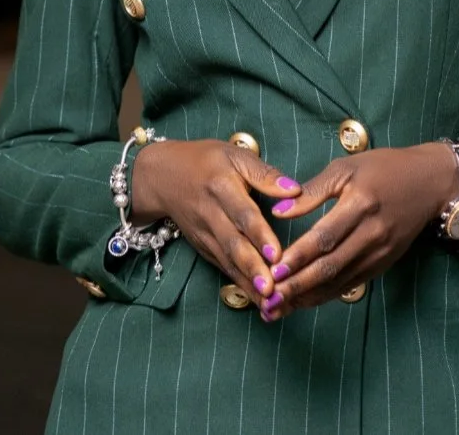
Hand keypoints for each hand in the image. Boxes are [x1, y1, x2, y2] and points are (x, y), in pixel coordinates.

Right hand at [130, 139, 301, 306]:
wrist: (162, 176)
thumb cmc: (206, 161)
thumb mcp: (235, 155)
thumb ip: (265, 174)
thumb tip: (296, 190)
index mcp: (221, 186)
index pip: (243, 214)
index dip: (260, 235)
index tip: (277, 255)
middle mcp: (211, 214)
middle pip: (233, 244)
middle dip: (252, 268)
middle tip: (272, 289)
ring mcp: (204, 234)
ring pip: (227, 261)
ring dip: (247, 284)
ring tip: (268, 302)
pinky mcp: (203, 247)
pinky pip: (222, 267)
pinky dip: (239, 285)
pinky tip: (257, 301)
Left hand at [258, 143, 458, 319]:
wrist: (429, 182)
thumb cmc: (384, 168)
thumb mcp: (346, 168)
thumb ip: (312, 191)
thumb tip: (279, 210)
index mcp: (361, 204)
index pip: (325, 237)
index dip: (298, 257)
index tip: (273, 270)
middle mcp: (372, 233)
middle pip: (331, 266)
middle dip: (298, 286)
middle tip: (269, 298)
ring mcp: (380, 252)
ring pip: (340, 281)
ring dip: (309, 297)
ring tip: (280, 307)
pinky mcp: (384, 263)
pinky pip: (352, 283)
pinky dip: (327, 294)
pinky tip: (306, 301)